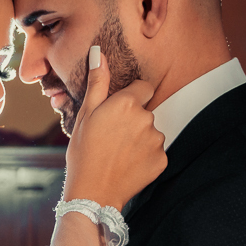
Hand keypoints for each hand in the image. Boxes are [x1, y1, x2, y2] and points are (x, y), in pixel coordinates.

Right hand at [62, 47, 166, 209]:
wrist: (92, 193)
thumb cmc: (83, 152)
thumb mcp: (85, 115)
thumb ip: (97, 82)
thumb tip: (98, 52)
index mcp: (127, 103)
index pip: (143, 88)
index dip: (131, 97)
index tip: (117, 112)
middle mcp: (147, 119)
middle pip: (145, 111)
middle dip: (132, 120)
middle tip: (110, 138)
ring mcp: (156, 141)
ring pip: (151, 132)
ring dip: (139, 139)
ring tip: (117, 153)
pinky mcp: (162, 161)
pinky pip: (156, 152)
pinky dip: (144, 157)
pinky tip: (127, 165)